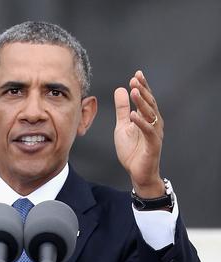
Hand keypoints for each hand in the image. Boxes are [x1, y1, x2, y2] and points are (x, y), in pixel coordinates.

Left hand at [114, 70, 164, 197]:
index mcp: (146, 118)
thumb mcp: (123, 126)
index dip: (142, 87)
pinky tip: (133, 115)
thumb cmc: (132, 150)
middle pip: (149, 104)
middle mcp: (153, 123)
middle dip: (142, 91)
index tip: (136, 75)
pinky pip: (148, 132)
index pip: (145, 99)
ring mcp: (154, 134)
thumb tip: (121, 89)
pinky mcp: (153, 145)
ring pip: (150, 115)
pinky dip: (141, 123)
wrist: (137, 172)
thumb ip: (122, 109)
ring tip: (134, 91)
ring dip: (142, 102)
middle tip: (135, 79)